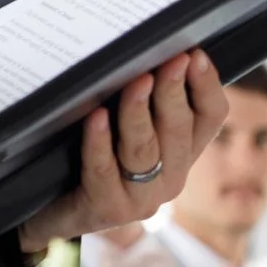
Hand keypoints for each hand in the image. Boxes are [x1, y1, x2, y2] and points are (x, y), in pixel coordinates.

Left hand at [18, 49, 227, 249]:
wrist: (54, 214)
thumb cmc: (89, 161)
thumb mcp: (125, 130)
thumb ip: (144, 102)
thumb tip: (148, 53)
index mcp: (183, 153)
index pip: (211, 117)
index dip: (206, 85)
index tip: (195, 55)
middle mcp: (171, 177)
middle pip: (179, 130)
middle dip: (174, 91)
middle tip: (170, 60)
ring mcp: (141, 198)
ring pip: (144, 149)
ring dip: (139, 112)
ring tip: (137, 82)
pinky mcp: (108, 209)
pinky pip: (103, 170)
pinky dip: (99, 142)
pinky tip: (97, 118)